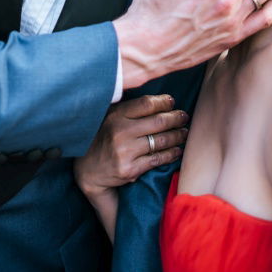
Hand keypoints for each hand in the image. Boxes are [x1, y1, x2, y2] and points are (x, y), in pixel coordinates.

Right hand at [73, 94, 187, 198]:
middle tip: (184, 117)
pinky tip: (177, 150)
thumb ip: (129, 109)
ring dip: (177, 136)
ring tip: (184, 132)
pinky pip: (157, 159)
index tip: (172, 102)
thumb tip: (160, 100)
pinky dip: (171, 154)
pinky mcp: (129, 170)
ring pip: (160, 141)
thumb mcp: (110, 117)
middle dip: (176, 118)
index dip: (163, 102)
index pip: (146, 103)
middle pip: (158, 121)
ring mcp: (125, 151)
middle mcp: (120, 131)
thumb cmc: (103, 138)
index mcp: (116, 115)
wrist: (88, 170)